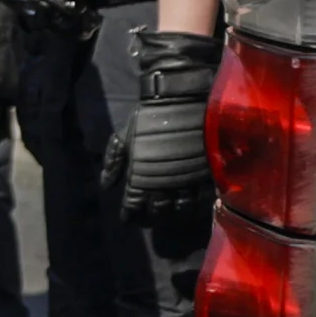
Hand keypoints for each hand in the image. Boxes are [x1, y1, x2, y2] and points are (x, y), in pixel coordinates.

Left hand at [116, 28, 219, 221]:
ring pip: (182, 210)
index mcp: (139, 176)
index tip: (130, 219)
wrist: (181, 98)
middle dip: (153, 218)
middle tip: (151, 218)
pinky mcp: (207, 174)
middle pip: (158, 213)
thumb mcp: (124, 136)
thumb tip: (108, 186)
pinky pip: (203, 198)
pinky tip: (192, 205)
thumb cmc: (149, 116)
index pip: (133, 207)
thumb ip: (115, 162)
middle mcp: (163, 183)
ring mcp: (187, 180)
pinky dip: (196, 205)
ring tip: (172, 213)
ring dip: (175, 214)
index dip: (131, 216)